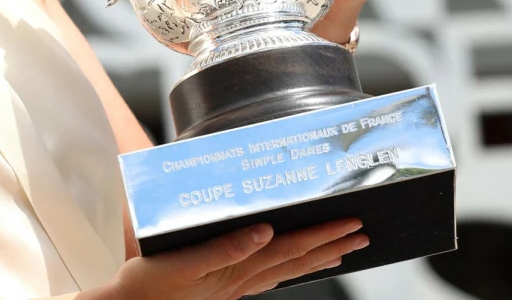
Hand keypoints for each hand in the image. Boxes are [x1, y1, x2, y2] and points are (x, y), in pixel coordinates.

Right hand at [104, 218, 367, 299]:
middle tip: (362, 234)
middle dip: (330, 245)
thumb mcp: (182, 262)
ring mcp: (234, 286)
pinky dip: (289, 270)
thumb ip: (224, 248)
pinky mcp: (224, 289)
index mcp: (236, 268)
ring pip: (286, 270)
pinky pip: (268, 278)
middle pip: (296, 259)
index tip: (349, 223)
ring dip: (317, 258)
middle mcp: (241, 278)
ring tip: (343, 250)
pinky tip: (293, 266)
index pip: (289, 247)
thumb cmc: (150, 283)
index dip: (321, 235)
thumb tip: (264, 230)